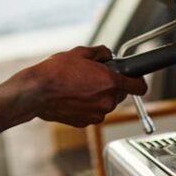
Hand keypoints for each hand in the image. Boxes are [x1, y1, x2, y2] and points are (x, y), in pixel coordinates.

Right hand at [17, 46, 147, 126]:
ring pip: (105, 103)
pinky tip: (72, 96)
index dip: (138, 81)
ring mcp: (96, 114)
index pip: (140, 87)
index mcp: (110, 82)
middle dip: (110, 85)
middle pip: (119, 93)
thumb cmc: (56, 72)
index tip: (134, 78)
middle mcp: (107, 101)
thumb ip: (101, 53)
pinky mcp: (85, 122)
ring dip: (97, 95)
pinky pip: (92, 112)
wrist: (36, 92)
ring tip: (78, 85)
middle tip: (93, 76)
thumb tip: (108, 55)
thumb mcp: (80, 53)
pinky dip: (86, 105)